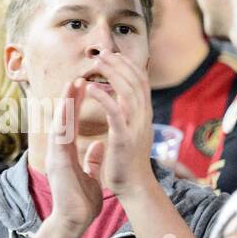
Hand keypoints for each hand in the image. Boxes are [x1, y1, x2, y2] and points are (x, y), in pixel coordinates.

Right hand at [44, 79, 103, 232]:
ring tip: (71, 85)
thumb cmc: (81, 200)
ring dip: (65, 105)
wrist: (74, 221)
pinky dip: (63, 124)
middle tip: (77, 77)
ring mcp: (57, 157)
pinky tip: (66, 110)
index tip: (86, 86)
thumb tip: (98, 145)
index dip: (78, 105)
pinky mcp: (58, 164)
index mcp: (69, 152)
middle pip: (65, 120)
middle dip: (70, 98)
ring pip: (60, 124)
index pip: (73, 123)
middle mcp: (61, 151)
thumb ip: (92, 159)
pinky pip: (60, 140)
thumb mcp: (90, 174)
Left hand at [81, 54, 156, 198]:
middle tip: (103, 52)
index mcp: (145, 113)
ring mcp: (136, 125)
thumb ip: (130, 115)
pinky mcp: (125, 136)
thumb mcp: (132, 132)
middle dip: (119, 63)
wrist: (134, 184)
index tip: (113, 54)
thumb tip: (125, 101)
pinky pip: (115, 111)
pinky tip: (92, 88)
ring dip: (112, 73)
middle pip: (136, 80)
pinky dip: (104, 97)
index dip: (128, 65)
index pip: (141, 81)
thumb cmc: (128, 160)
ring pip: (128, 90)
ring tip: (97, 63)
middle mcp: (144, 115)